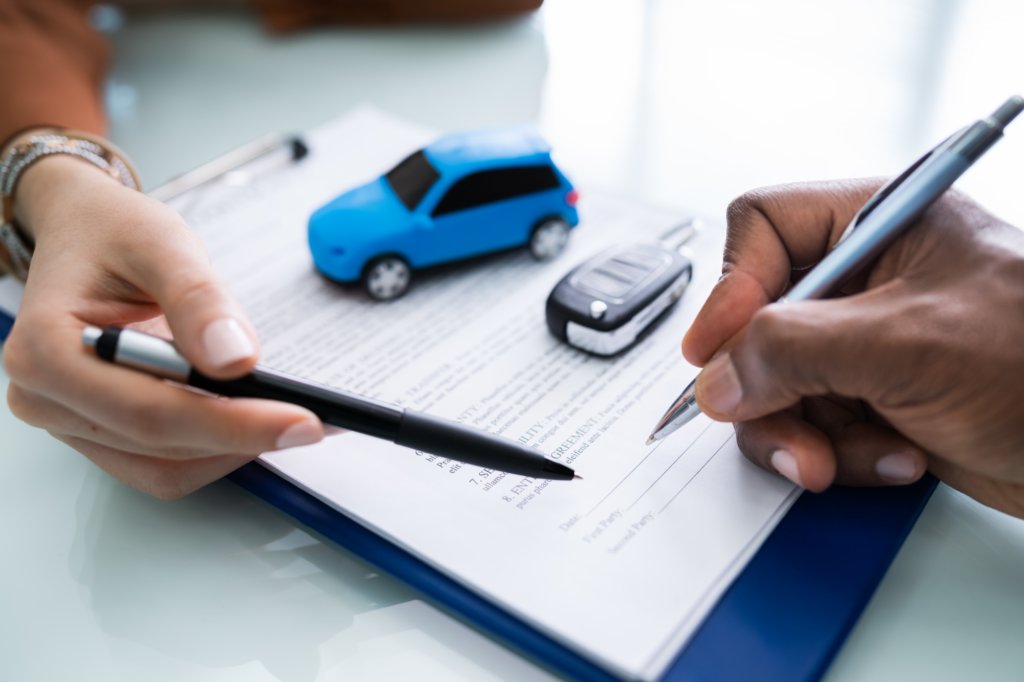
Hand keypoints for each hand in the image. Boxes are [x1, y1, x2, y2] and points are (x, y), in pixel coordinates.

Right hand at [3, 152, 330, 498]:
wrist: (86, 233)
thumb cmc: (111, 233)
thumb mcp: (161, 243)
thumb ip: (198, 299)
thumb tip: (235, 360)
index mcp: (46, 350)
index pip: (150, 410)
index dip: (231, 423)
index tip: (298, 418)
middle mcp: (47, 397)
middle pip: (159, 445)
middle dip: (245, 437)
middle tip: (313, 421)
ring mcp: (71, 422)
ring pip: (166, 467)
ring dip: (234, 449)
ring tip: (293, 417)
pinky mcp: (101, 433)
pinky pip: (165, 464)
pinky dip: (217, 448)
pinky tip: (257, 420)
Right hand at [681, 180, 1023, 517]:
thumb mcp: (905, 344)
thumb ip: (792, 350)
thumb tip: (717, 376)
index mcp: (878, 220)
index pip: (762, 230)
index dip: (730, 289)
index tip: (715, 353)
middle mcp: (864, 277)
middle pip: (756, 321)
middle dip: (771, 389)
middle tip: (789, 433)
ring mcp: (866, 342)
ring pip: (775, 383)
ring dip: (805, 433)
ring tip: (852, 457)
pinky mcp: (873, 397)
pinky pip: (810, 424)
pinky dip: (840, 453)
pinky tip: (897, 459)